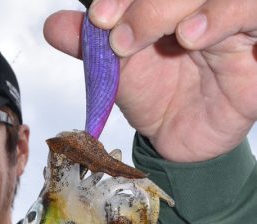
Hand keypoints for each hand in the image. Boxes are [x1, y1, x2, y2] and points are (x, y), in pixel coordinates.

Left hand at [44, 0, 256, 161]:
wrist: (178, 143)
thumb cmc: (155, 98)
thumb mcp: (117, 72)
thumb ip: (90, 46)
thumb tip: (53, 24)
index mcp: (171, 1)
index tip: (99, 18)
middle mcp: (204, 4)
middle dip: (151, 3)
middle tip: (122, 37)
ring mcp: (235, 22)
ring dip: (189, 7)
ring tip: (174, 37)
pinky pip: (256, 17)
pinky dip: (228, 16)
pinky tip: (196, 35)